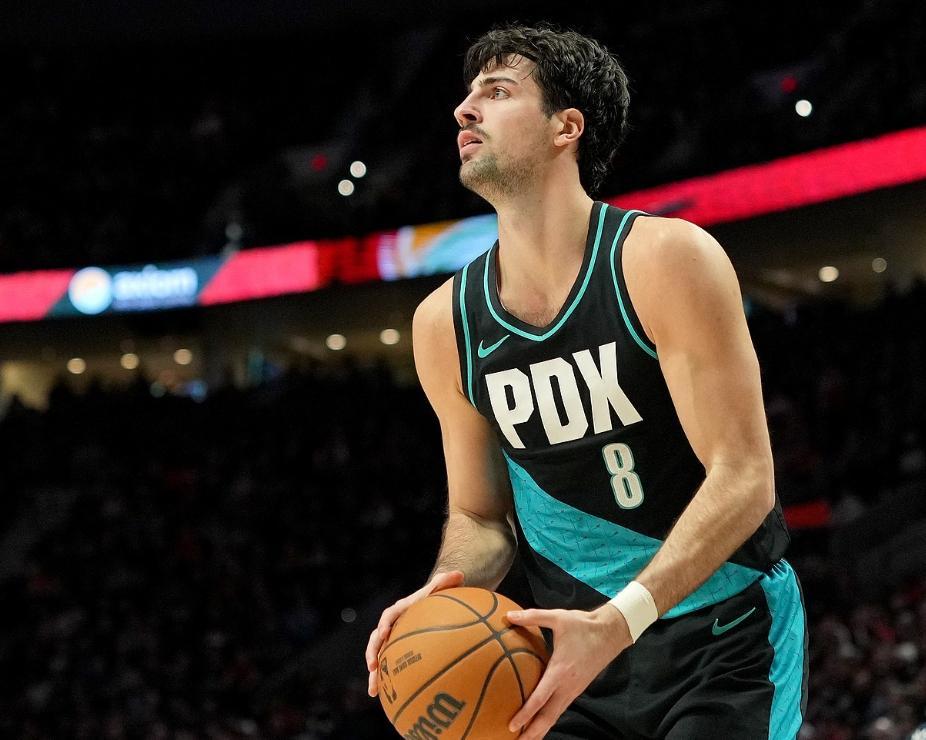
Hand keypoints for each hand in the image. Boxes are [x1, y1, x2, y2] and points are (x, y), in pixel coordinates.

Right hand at [364, 570, 464, 696]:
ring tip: (373, 691)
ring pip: (380, 657)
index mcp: (401, 609)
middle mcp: (394, 625)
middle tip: (372, 667)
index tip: (384, 634)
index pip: (389, 615)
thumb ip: (448, 580)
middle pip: (378, 639)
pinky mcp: (400, 652)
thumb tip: (459, 574)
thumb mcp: (444, 586)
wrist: (437, 603)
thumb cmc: (440, 595)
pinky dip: (388, 682)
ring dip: (375, 674)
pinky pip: (392, 667)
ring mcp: (395, 640)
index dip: (385, 624)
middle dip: (373, 653)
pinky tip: (389, 700)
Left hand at [505, 604, 631, 738]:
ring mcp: (574, 689)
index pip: (540, 697)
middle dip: (532, 732)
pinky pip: (560, 709)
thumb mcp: (558, 617)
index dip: (526, 713)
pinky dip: (549, 719)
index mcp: (561, 670)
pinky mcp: (577, 689)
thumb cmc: (583, 625)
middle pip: (548, 716)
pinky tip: (539, 723)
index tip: (512, 725)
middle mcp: (568, 685)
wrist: (611, 633)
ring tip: (525, 739)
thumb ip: (532, 616)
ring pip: (555, 716)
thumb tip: (508, 616)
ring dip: (540, 729)